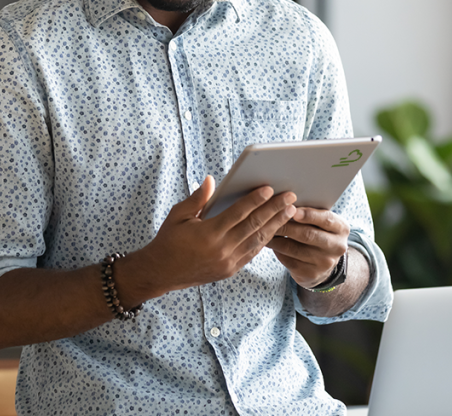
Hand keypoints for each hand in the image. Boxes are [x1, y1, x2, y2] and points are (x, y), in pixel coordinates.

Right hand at [134, 176, 297, 293]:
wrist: (161, 272)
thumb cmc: (169, 240)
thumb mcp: (178, 215)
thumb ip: (198, 198)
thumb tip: (211, 180)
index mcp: (208, 233)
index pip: (238, 213)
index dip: (255, 200)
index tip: (269, 189)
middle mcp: (221, 249)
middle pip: (254, 225)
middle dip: (274, 210)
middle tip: (290, 198)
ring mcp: (228, 262)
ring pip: (258, 241)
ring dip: (275, 225)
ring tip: (290, 212)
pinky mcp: (230, 270)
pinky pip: (252, 253)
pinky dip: (264, 240)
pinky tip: (274, 229)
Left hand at [266, 207, 349, 288]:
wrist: (324, 262)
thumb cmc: (318, 232)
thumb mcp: (322, 222)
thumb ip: (311, 212)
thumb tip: (286, 202)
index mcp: (342, 228)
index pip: (326, 219)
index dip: (308, 214)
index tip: (292, 209)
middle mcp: (337, 247)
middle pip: (308, 234)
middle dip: (286, 225)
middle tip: (270, 216)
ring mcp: (324, 263)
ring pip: (294, 249)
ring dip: (276, 238)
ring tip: (263, 228)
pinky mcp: (311, 274)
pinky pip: (288, 260)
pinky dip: (276, 250)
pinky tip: (267, 242)